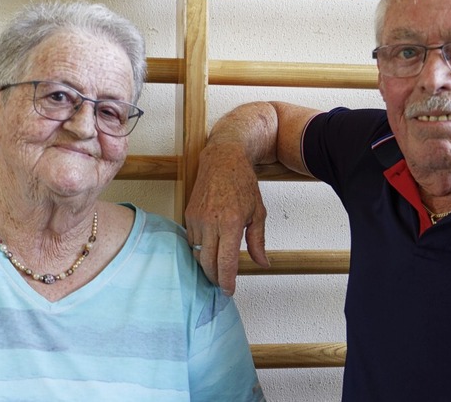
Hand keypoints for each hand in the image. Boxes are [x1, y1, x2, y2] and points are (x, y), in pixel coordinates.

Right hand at [185, 144, 269, 295]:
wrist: (222, 159)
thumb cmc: (243, 183)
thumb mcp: (258, 213)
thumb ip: (258, 241)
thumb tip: (262, 263)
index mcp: (231, 223)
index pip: (226, 263)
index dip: (227, 282)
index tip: (229, 291)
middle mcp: (210, 222)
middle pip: (208, 263)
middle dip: (215, 278)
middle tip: (222, 284)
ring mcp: (196, 219)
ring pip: (197, 253)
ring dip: (206, 264)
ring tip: (216, 270)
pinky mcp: (188, 215)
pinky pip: (192, 241)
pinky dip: (200, 249)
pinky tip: (209, 250)